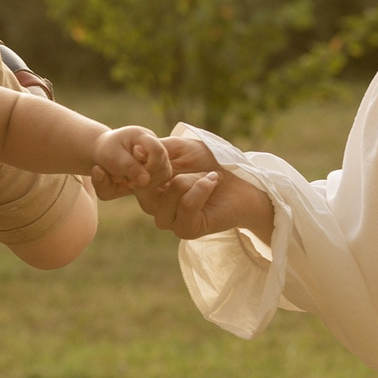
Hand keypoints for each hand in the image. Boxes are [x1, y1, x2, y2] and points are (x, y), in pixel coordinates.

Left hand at [91, 125, 170, 193]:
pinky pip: (163, 178)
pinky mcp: (159, 164)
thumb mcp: (113, 158)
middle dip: (148, 177)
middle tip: (129, 182)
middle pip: (164, 163)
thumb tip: (146, 180)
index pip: (157, 150)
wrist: (104, 150)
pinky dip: (151, 185)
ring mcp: (158, 153)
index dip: (150, 166)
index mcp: (142, 135)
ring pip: (166, 172)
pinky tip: (136, 184)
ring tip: (131, 183)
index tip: (133, 176)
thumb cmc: (106, 152)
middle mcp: (154, 142)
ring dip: (150, 183)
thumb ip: (129, 167)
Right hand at [134, 163, 274, 243]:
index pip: (134, 178)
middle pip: (143, 192)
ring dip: (188, 183)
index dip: (146, 163)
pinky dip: (200, 190)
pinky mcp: (188, 230)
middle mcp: (156, 206)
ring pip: (163, 203)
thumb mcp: (182, 148)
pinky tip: (213, 180)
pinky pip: (185, 208)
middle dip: (165, 172)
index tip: (170, 152)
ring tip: (207, 175)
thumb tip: (136, 151)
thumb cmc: (212, 162)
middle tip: (190, 163)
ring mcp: (171, 220)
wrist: (243, 181)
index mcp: (151, 186)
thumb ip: (157, 149)